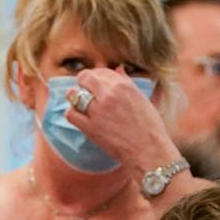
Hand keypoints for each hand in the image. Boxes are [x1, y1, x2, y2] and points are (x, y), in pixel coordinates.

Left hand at [63, 68, 180, 172]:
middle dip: (83, 81)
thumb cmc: (149, 126)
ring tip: (79, 101)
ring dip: (74, 96)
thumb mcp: (141, 99)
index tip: (97, 83)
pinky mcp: (90, 127)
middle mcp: (109, 95)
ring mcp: (98, 111)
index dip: (97, 75)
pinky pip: (71, 114)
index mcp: (123, 85)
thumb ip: (127, 82)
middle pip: (85, 78)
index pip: (102, 72)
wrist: (148, 150)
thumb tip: (119, 69)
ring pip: (74, 94)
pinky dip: (72, 112)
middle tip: (84, 89)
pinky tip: (78, 115)